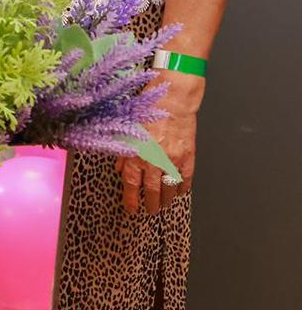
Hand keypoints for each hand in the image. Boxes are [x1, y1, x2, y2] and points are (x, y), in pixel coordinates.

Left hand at [116, 75, 199, 214]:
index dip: (131, 199)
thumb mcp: (128, 130)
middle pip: (153, 191)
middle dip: (152, 204)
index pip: (132, 185)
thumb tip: (121, 170)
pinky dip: (183, 187)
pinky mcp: (188, 156)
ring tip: (165, 204)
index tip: (132, 209)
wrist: (174, 98)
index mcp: (137, 154)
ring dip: (167, 199)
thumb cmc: (149, 109)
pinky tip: (181, 192)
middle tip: (151, 210)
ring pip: (170, 188)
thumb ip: (124, 152)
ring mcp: (173, 160)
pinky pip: (186, 178)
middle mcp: (154, 160)